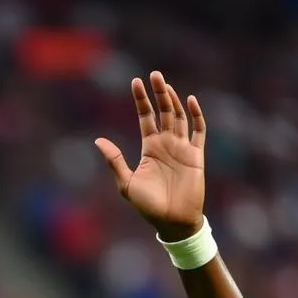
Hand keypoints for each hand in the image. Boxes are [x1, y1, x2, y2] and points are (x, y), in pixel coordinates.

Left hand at [95, 71, 204, 240]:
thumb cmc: (148, 206)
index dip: (141, 100)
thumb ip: (115, 160)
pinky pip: (199, 131)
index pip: (146, 117)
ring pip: (179, 117)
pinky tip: (190, 101)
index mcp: (150, 148)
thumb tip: (98, 140)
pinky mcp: (196, 155)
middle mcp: (166, 144)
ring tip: (165, 83)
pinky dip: (196, 115)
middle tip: (153, 75)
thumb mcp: (126, 183)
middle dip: (158, 93)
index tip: (135, 82)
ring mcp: (182, 148)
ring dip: (173, 100)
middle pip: (163, 112)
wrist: (172, 222)